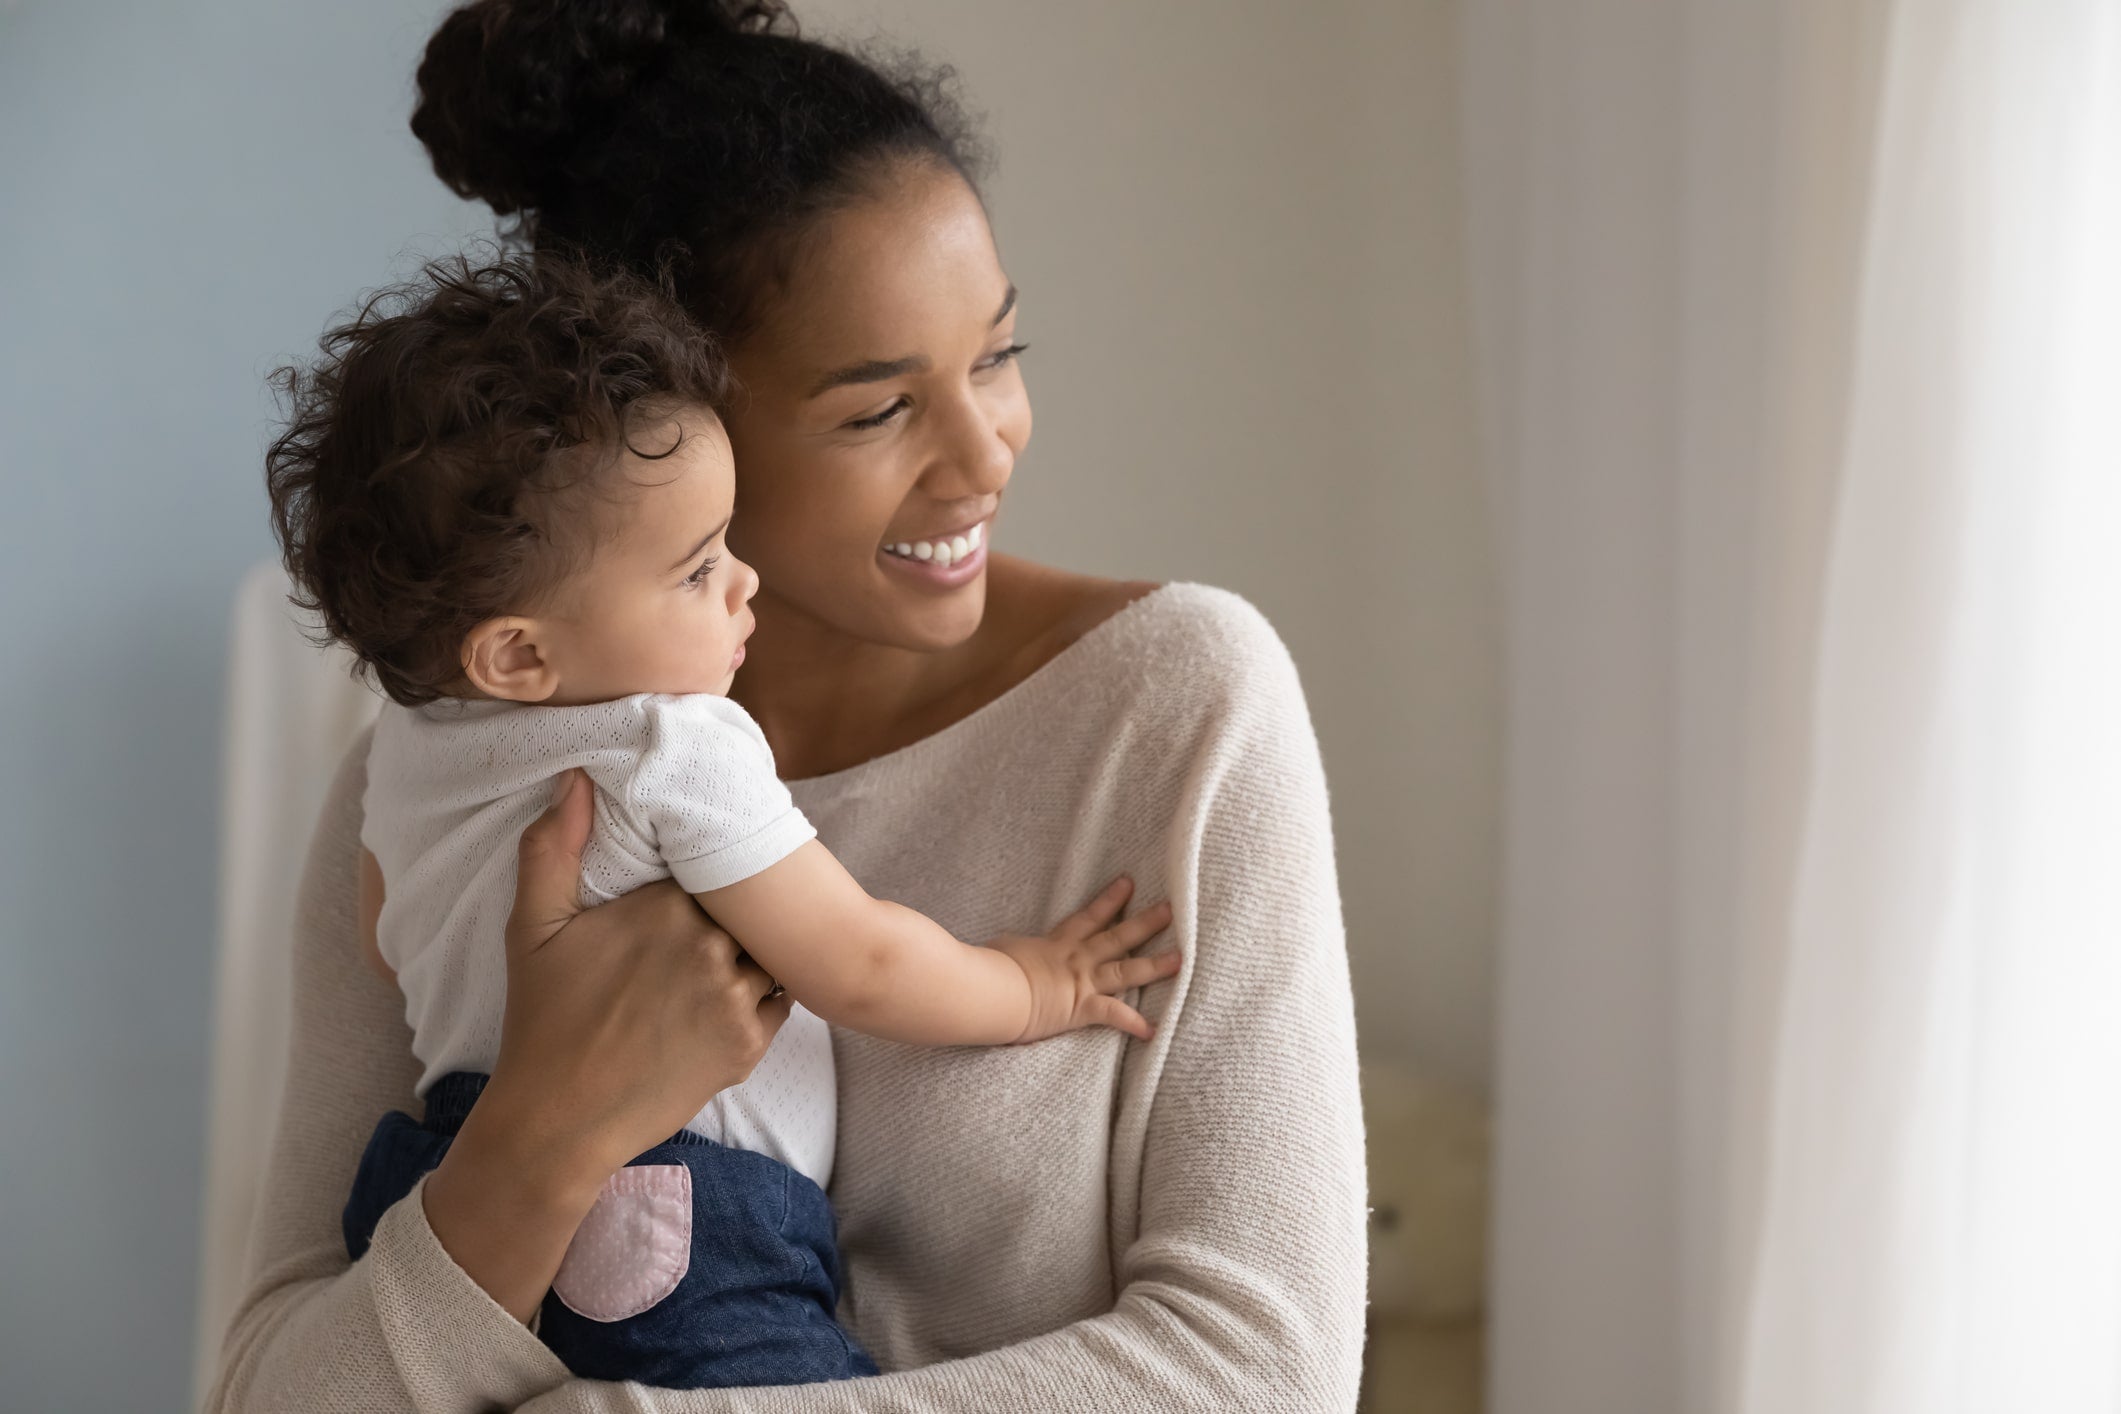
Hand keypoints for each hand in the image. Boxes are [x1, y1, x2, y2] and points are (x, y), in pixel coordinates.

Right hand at [423, 769, 789, 1321]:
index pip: (717, 864)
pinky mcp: (750, 1044)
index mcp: (665, 907)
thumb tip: (577, 778)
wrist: (560, 1118)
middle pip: (751, 906)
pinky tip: (732, 994)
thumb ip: (553, 847)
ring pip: (772, 950)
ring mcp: (736, 999)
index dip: (712, 870)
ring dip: (758, 949)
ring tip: (729, 953)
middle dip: (740, 908)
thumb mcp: (534, 928)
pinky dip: (765, 993)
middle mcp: (711, 947)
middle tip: (718, 917)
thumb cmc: (544, 1020)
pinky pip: (781, 999)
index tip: (697, 878)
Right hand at [989, 876, 1178, 1042]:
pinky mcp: (1081, 1008)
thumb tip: (1005, 947)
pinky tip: (1153, 1031)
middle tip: (1171, 909)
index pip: (1089, 916)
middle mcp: (1076, 959)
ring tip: (1180, 960)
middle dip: (1145, 923)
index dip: (1110, 899)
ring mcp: (1081, 983)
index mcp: (1056, 943)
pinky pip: (1113, 1016)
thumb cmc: (988, 967)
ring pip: (1126, 970)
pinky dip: (1133, 1024)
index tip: (1129, 882)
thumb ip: (1012, 947)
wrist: (992, 989)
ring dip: (1154, 966)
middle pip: (1117, 936)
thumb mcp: (1002, 948)